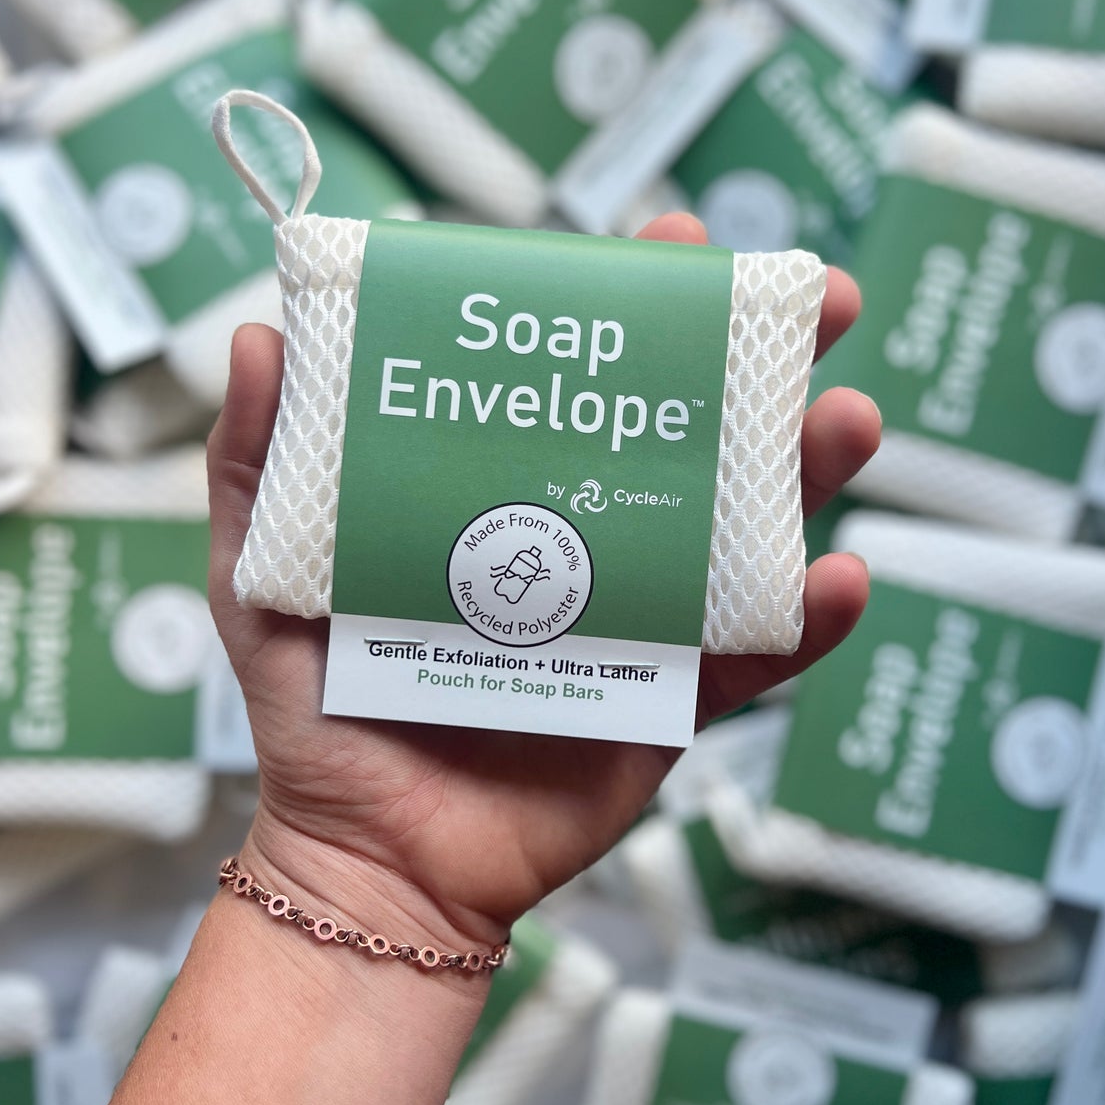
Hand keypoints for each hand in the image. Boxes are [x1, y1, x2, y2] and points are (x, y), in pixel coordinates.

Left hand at [208, 214, 879, 953]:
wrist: (370, 860)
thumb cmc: (315, 713)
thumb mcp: (264, 577)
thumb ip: (259, 466)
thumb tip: (262, 339)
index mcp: (499, 490)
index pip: (579, 375)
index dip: (635, 304)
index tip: (681, 244)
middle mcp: (581, 535)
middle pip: (686, 430)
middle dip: (760, 362)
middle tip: (820, 306)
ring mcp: (636, 614)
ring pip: (741, 526)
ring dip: (808, 470)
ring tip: (845, 422)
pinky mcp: (670, 700)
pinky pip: (754, 658)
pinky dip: (807, 622)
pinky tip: (841, 579)